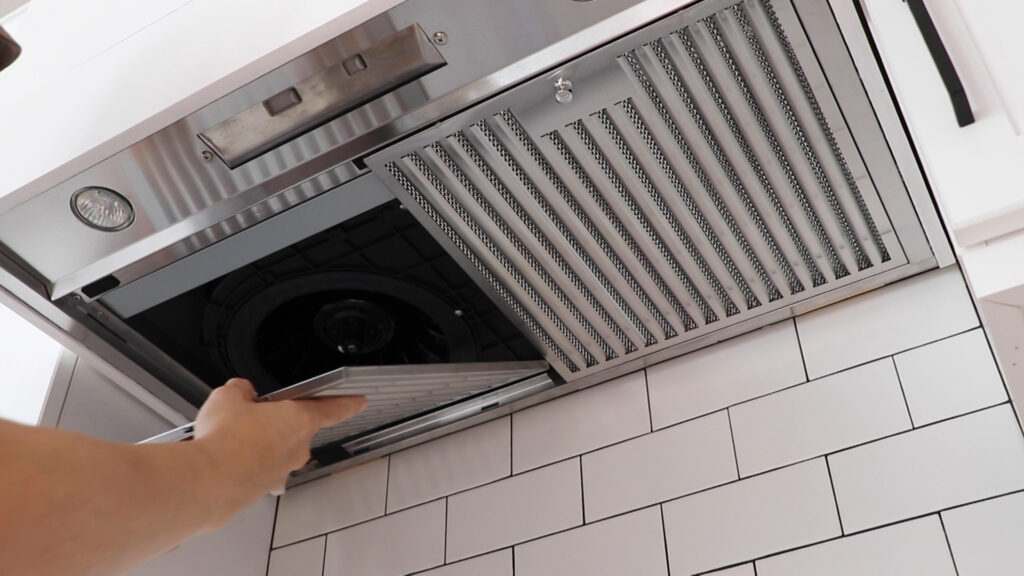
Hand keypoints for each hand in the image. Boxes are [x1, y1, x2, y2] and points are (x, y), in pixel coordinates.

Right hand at [192, 379, 365, 507]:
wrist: (207, 481)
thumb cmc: (225, 440)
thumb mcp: (229, 396)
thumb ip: (242, 390)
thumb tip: (241, 392)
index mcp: (300, 420)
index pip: (334, 408)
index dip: (348, 402)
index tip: (359, 401)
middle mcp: (297, 448)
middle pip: (295, 428)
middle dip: (275, 421)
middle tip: (249, 416)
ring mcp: (281, 471)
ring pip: (275, 450)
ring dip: (258, 443)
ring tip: (228, 437)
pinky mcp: (262, 488)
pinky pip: (258, 468)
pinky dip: (245, 462)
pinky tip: (224, 456)